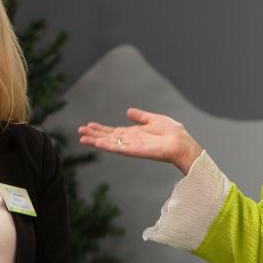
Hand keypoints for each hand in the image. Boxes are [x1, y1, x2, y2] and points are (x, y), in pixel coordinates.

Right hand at [78, 107, 202, 174]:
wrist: (182, 143)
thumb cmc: (172, 133)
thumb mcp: (154, 119)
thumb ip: (141, 116)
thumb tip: (128, 111)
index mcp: (134, 133)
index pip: (114, 131)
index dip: (101, 129)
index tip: (88, 126)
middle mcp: (131, 140)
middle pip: (108, 137)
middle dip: (94, 134)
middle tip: (80, 132)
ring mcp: (132, 146)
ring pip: (110, 143)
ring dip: (96, 141)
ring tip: (82, 138)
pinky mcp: (136, 150)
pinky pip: (119, 148)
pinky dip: (107, 146)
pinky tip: (97, 143)